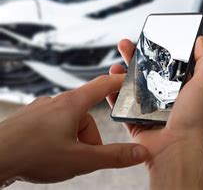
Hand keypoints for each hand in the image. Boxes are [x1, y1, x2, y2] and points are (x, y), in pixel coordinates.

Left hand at [0, 75, 149, 184]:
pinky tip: (47, 155)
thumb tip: (139, 152)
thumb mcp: (81, 160)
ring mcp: (39, 110)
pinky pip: (51, 127)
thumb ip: (114, 156)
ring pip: (68, 123)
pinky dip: (56, 140)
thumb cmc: (31, 155)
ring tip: (62, 159)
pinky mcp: (27, 121)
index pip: (103, 85)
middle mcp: (55, 102)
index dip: (120, 82)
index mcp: (72, 105)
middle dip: (90, 137)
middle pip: (86, 115)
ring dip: (73, 141)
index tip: (131, 79)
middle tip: (84, 157)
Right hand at [107, 36, 202, 189]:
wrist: (175, 149)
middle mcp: (166, 98)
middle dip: (135, 56)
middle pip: (147, 72)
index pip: (169, 64)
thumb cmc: (193, 119)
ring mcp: (150, 109)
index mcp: (183, 88)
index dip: (159, 50)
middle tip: (125, 44)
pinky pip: (121, 105)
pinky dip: (112, 94)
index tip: (149, 38)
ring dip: (121, 72)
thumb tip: (200, 40)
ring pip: (131, 86)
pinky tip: (108, 82)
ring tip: (115, 62)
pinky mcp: (135, 121)